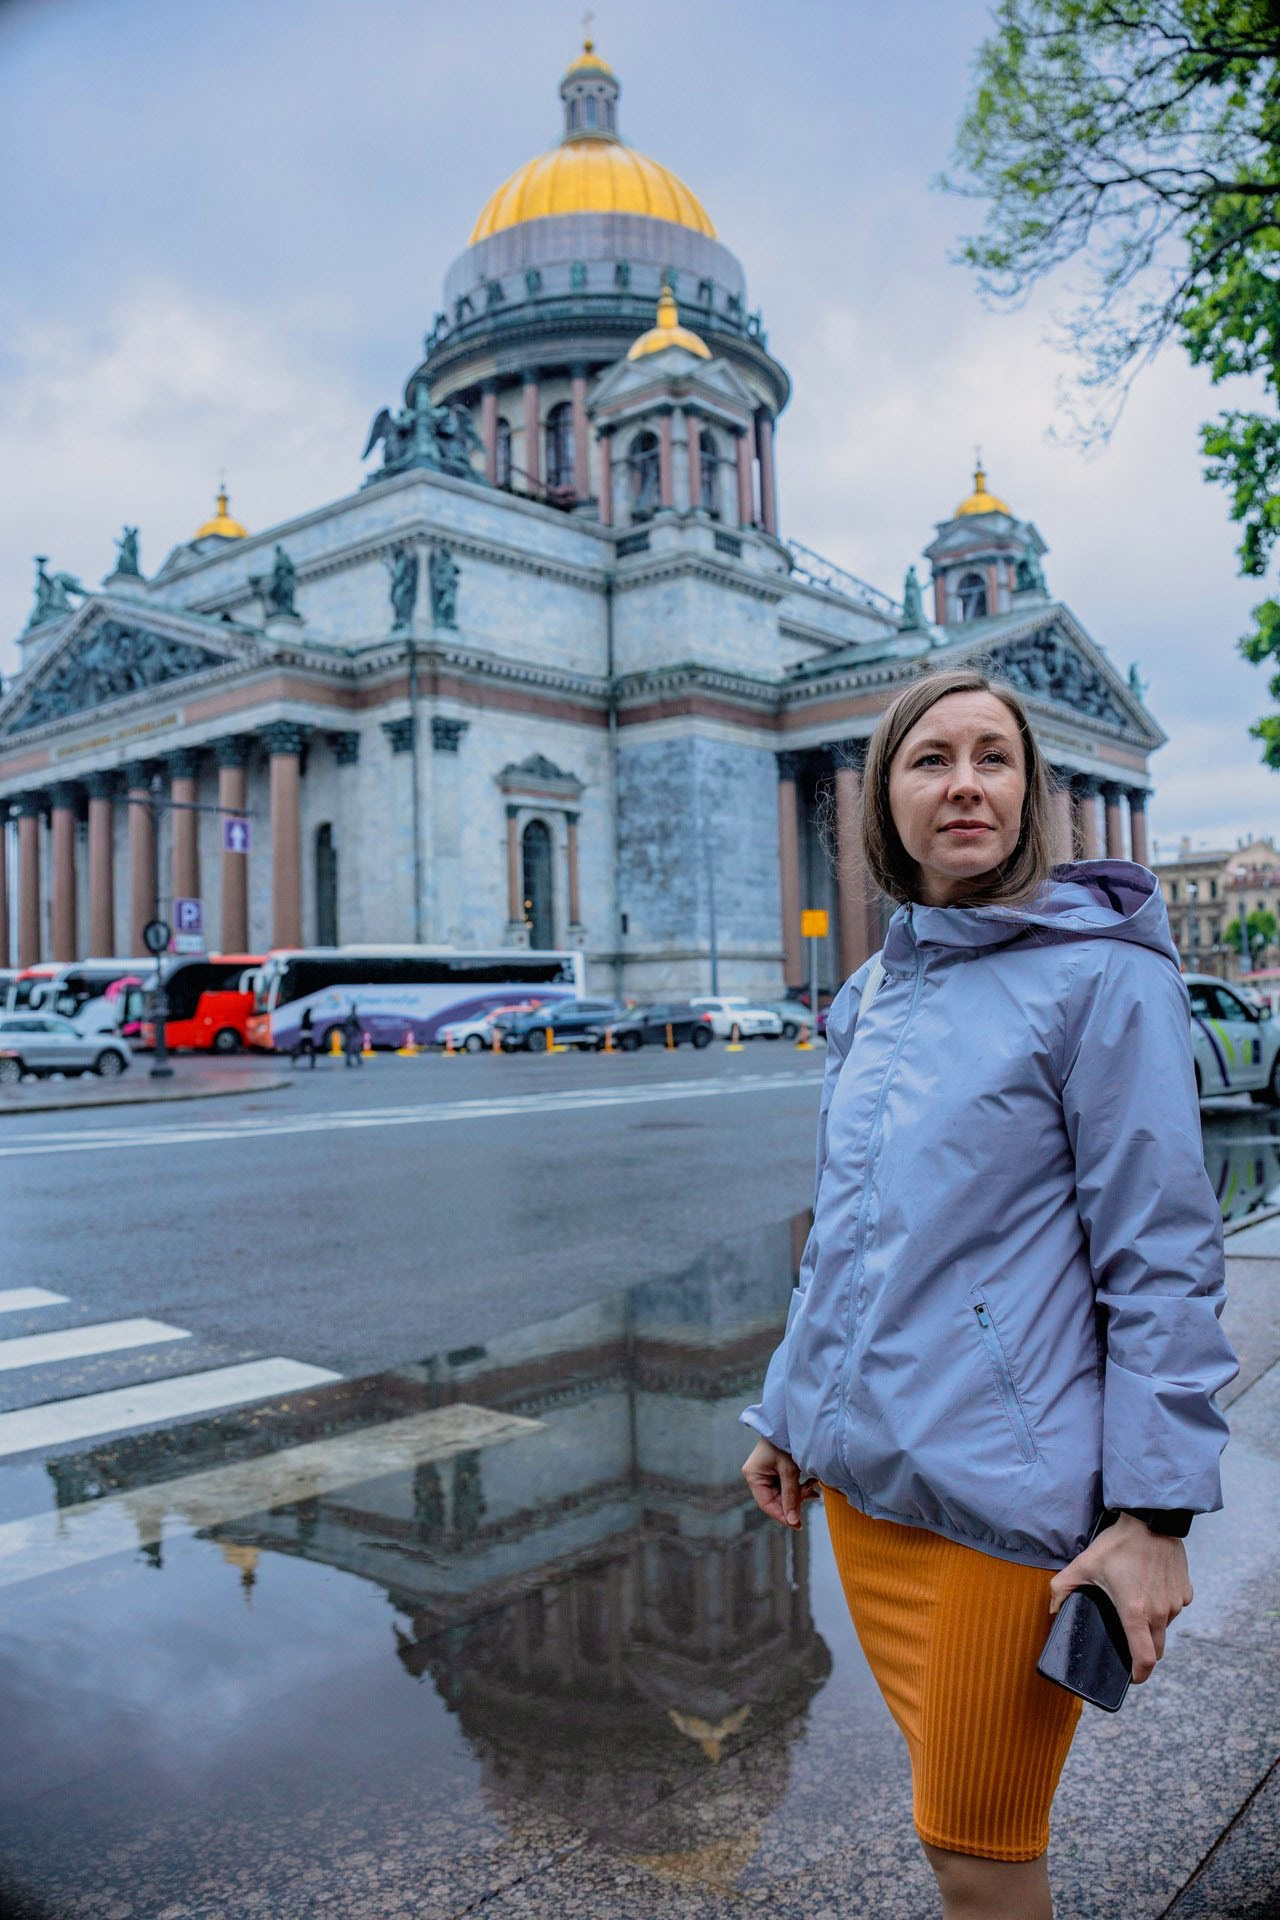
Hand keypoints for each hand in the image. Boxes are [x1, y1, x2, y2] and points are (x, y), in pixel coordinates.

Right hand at [741, 1437, 820, 1529]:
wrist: (788, 1420)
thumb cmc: (786, 1441)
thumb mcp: (789, 1470)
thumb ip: (791, 1496)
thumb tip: (794, 1523)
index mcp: (753, 1475)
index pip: (767, 1504)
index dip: (783, 1516)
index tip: (798, 1525)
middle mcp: (757, 1475)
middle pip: (776, 1500)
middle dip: (795, 1500)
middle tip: (812, 1496)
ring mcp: (766, 1472)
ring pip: (784, 1493)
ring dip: (800, 1492)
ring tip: (814, 1485)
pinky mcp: (775, 1469)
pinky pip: (787, 1485)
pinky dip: (799, 1486)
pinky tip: (812, 1483)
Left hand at [1048, 1514, 1193, 1682]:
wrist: (1152, 1519)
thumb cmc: (1118, 1543)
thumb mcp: (1083, 1564)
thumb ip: (1061, 1589)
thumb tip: (1051, 1610)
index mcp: (1135, 1612)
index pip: (1144, 1660)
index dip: (1138, 1675)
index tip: (1131, 1677)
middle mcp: (1159, 1612)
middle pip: (1156, 1649)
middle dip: (1144, 1653)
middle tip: (1128, 1642)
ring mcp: (1175, 1603)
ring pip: (1165, 1627)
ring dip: (1153, 1626)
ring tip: (1135, 1605)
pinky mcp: (1186, 1592)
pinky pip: (1175, 1609)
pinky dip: (1164, 1607)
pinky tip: (1150, 1589)